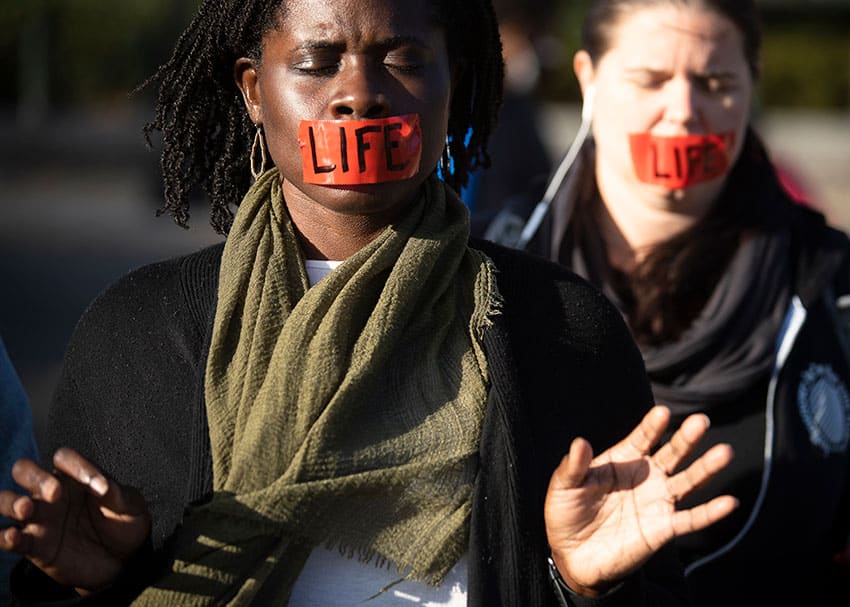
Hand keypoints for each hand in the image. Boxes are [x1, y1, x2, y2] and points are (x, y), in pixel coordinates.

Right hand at [0, 448, 150, 592]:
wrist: (123, 560)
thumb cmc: (125, 524)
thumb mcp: (129, 505)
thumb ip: (116, 493)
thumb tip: (102, 485)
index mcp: (75, 476)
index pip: (64, 458)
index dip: (76, 465)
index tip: (98, 486)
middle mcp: (51, 493)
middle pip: (25, 470)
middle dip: (34, 477)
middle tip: (54, 492)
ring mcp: (39, 519)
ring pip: (7, 501)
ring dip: (11, 502)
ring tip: (25, 509)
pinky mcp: (33, 546)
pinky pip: (9, 538)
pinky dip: (4, 537)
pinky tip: (14, 537)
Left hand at [544, 405, 736, 595]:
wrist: (574, 556)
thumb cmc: (567, 513)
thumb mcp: (564, 487)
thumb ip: (574, 466)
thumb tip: (580, 442)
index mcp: (623, 460)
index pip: (642, 438)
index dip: (652, 426)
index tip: (662, 413)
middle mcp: (646, 477)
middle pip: (671, 454)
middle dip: (686, 438)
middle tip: (701, 421)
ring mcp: (657, 502)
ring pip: (687, 482)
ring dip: (706, 468)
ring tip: (724, 452)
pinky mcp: (663, 529)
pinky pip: (690, 520)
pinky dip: (710, 513)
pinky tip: (729, 502)